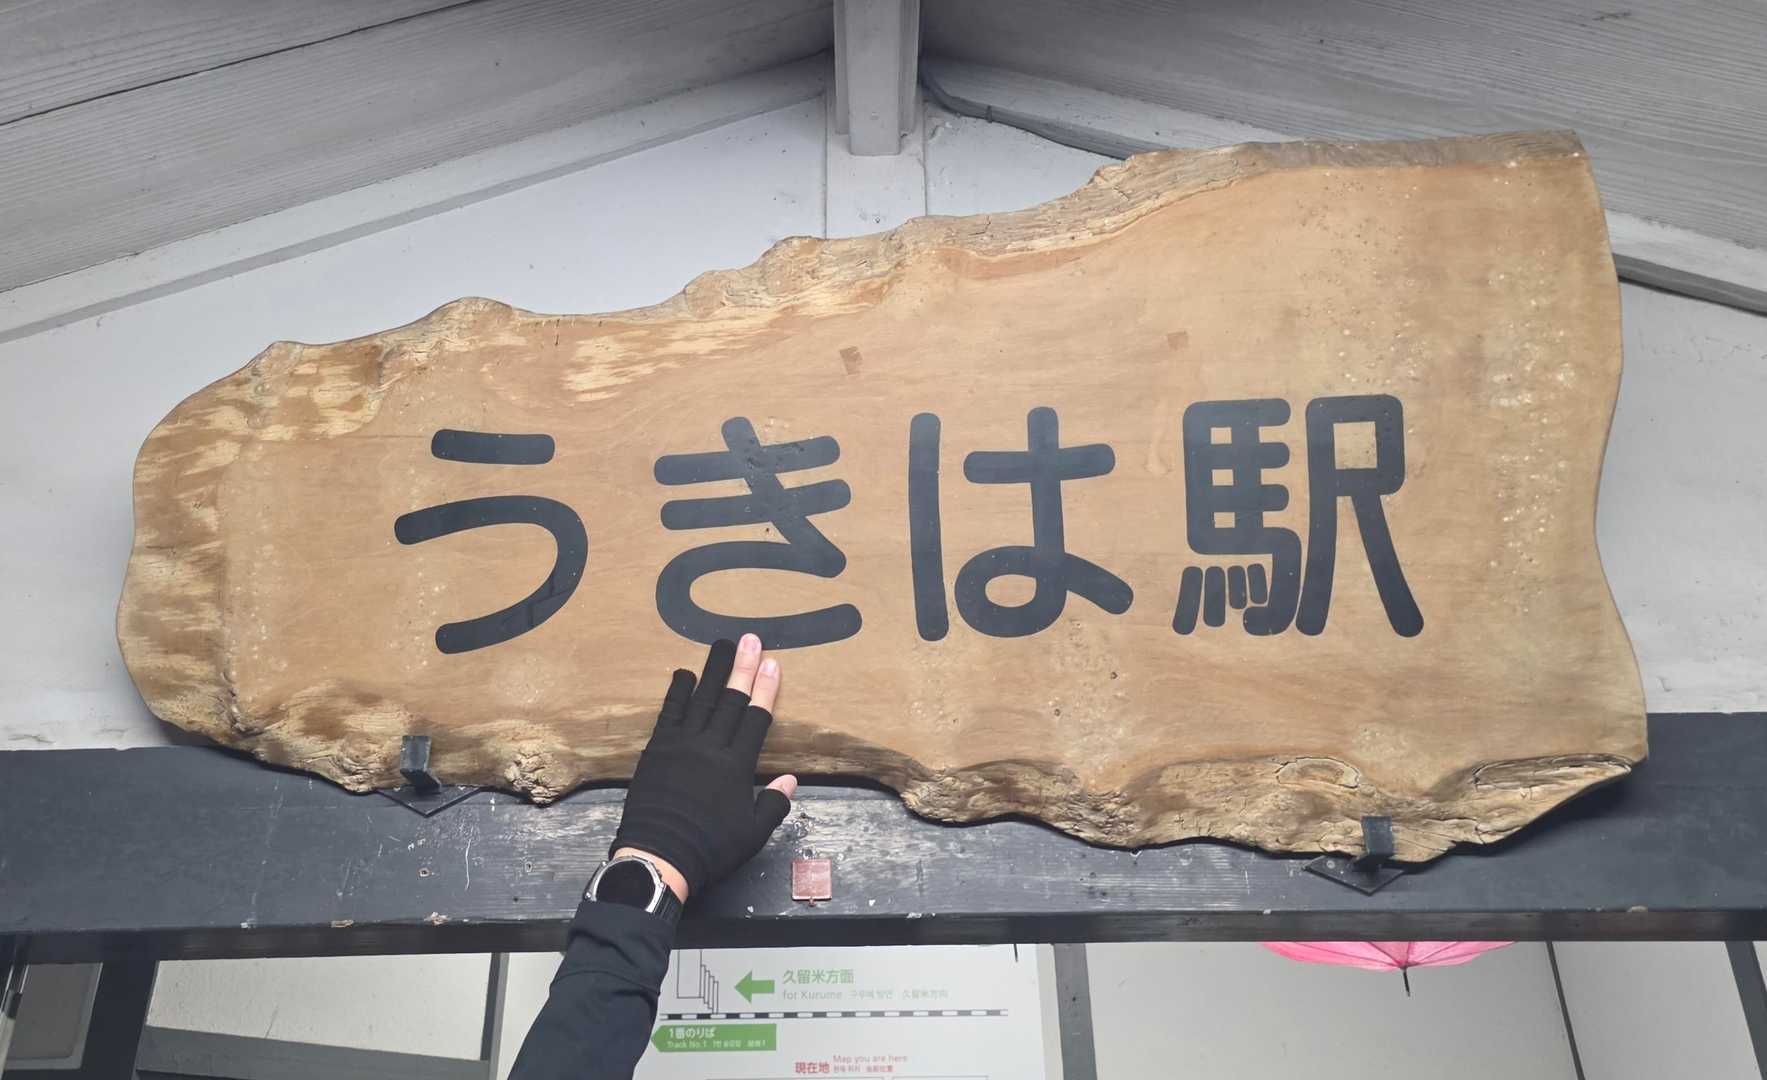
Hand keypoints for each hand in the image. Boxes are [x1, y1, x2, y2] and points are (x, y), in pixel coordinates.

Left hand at [611, 634, 796, 902]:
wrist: (659, 857)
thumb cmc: (710, 848)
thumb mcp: (753, 833)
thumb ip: (774, 802)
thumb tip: (790, 779)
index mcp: (737, 766)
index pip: (756, 718)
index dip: (765, 689)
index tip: (772, 663)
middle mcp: (710, 747)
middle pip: (731, 700)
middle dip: (743, 667)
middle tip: (751, 639)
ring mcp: (681, 745)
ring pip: (702, 699)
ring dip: (713, 670)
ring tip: (721, 644)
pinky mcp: (657, 749)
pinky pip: (670, 713)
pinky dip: (677, 692)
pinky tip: (684, 673)